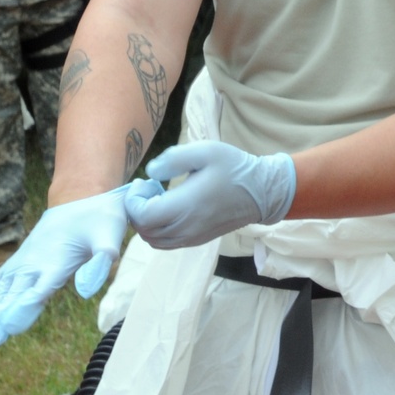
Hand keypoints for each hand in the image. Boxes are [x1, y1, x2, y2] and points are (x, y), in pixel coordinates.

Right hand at [0, 186, 129, 349]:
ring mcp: (27, 258)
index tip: (10, 326)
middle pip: (15, 292)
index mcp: (58, 258)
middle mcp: (37, 260)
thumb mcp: (110, 236)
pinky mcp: (24, 258)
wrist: (83, 196)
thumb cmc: (100, 218)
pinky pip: (3, 280)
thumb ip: (101, 261)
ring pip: (4, 288)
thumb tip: (86, 291)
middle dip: (0, 317)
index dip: (25, 305)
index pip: (39, 286)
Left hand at [125, 140, 295, 249]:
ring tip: (158, 199)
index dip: (133, 201)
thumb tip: (150, 172)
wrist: (261, 191)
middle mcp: (188, 227)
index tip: (143, 182)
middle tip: (148, 188)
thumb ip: (172, 159)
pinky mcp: (197, 240)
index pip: (143, 217)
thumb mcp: (204, 151)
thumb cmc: (233, 167)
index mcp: (187, 205)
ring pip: (153, 240)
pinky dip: (158, 229)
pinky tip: (169, 209)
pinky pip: (166, 243)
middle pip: (144, 231)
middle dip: (137, 210)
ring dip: (146, 221)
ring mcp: (192, 237)